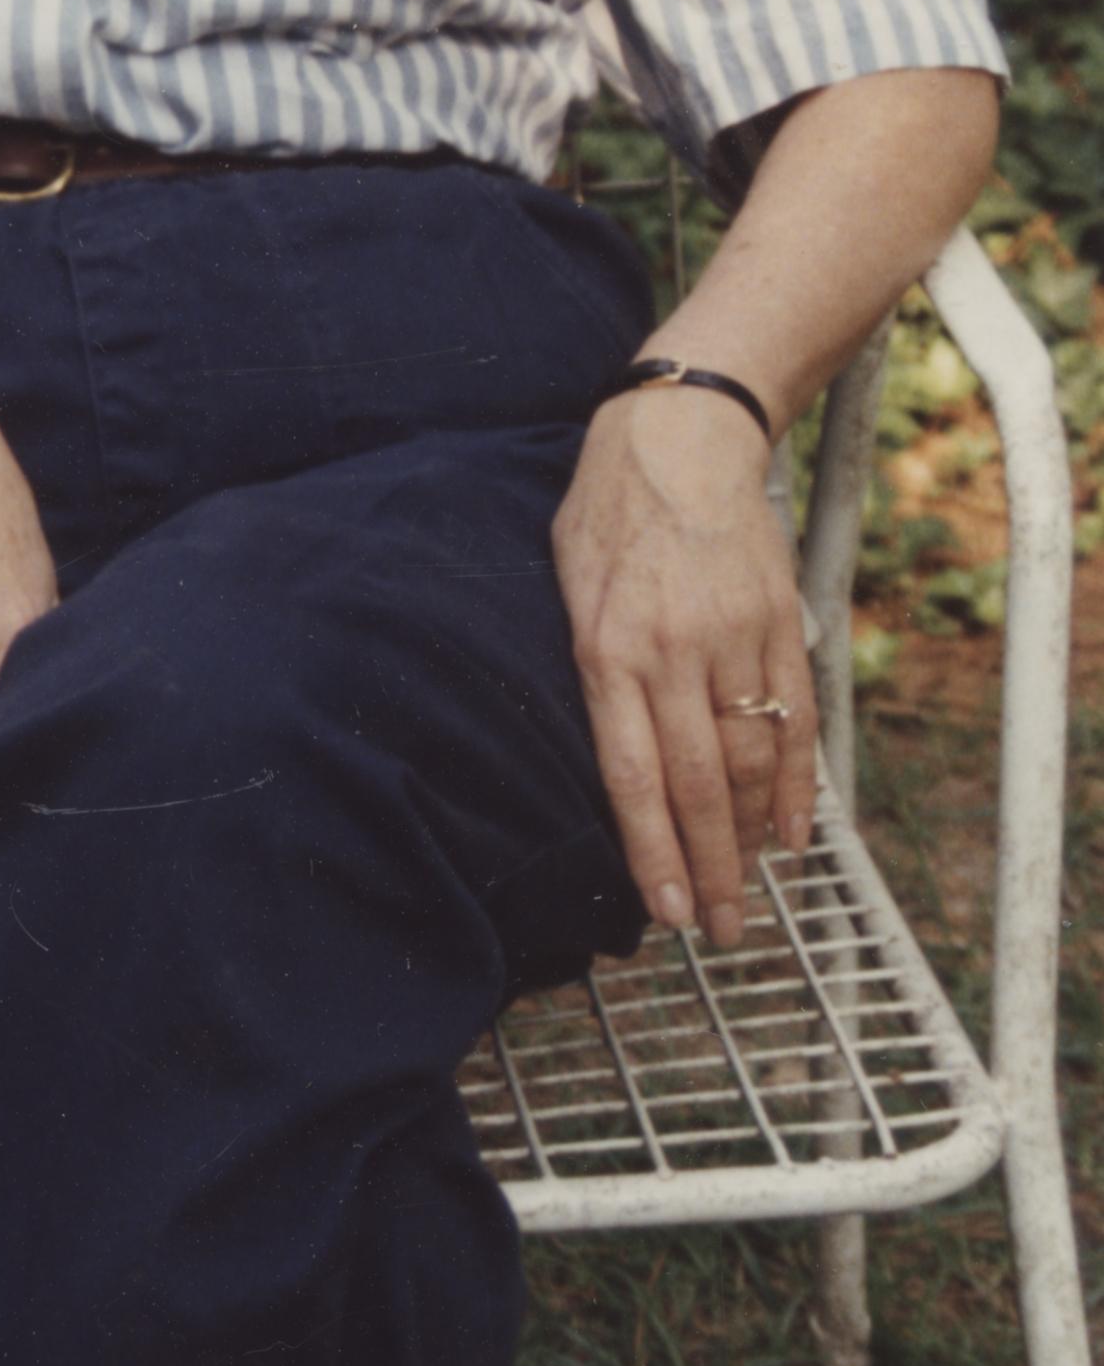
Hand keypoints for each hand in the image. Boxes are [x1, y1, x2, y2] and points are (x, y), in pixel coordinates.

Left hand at [552, 385, 818, 946]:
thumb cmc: (606, 511)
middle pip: (699, 785)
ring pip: (753, 759)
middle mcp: (672, 653)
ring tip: (751, 891)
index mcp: (607, 651)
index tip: (665, 912)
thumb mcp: (566, 585)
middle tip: (721, 932)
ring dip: (754, 836)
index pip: (632, 776)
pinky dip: (799, 781)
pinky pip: (793, 717)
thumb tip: (598, 751)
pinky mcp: (778, 622)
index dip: (652, 851)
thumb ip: (586, 668)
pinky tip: (796, 831)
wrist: (682, 434)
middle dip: (710, 869)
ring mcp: (733, 639)